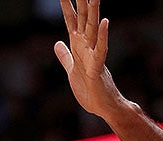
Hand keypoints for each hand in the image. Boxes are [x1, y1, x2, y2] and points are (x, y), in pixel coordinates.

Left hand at [54, 0, 127, 120]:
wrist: (104, 108)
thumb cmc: (90, 90)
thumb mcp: (71, 70)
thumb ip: (65, 56)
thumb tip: (58, 43)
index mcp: (79, 46)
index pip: (71, 21)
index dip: (66, 5)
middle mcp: (87, 46)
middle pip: (83, 18)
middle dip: (81, 1)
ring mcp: (94, 55)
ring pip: (92, 28)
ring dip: (93, 11)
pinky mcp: (98, 68)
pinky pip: (101, 49)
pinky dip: (102, 36)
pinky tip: (104, 22)